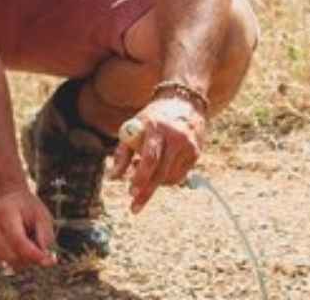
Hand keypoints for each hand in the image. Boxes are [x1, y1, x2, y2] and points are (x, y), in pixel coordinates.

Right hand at [0, 186, 56, 271]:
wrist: (10, 199)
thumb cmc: (28, 208)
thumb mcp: (42, 215)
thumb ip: (45, 236)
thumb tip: (46, 261)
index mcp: (5, 211)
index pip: (18, 240)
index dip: (34, 254)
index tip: (50, 260)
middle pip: (13, 254)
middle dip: (31, 257)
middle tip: (40, 246)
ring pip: (9, 262)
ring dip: (24, 260)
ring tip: (28, 244)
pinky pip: (2, 263)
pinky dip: (14, 261)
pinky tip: (19, 249)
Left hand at [111, 97, 205, 212]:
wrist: (182, 103)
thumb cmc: (152, 117)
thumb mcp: (134, 126)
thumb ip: (123, 152)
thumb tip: (112, 177)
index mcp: (155, 127)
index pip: (149, 157)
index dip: (140, 176)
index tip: (130, 192)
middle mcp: (174, 137)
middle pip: (160, 172)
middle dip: (146, 191)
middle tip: (134, 207)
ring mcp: (188, 146)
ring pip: (170, 177)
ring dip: (155, 183)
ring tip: (143, 174)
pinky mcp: (196, 153)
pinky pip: (180, 175)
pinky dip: (167, 178)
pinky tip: (159, 170)